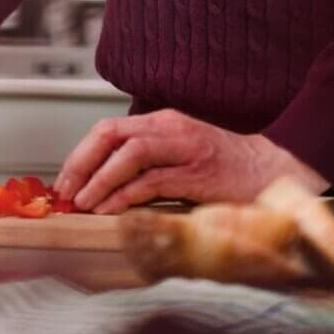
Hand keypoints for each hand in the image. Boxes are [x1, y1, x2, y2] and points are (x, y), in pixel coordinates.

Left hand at [54, 108, 326, 213]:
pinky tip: (111, 211)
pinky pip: (151, 181)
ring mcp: (184, 148)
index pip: (109, 129)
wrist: (269, 171)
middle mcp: (170, 128)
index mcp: (163, 122)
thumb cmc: (222, 169)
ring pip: (129, 154)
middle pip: (112, 134)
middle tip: (65, 192)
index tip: (64, 181)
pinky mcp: (196, 173)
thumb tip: (101, 185)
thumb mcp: (178, 155)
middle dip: (82, 163)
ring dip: (100, 180)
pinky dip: (125, 196)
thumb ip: (146, 163)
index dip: (81, 154)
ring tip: (83, 203)